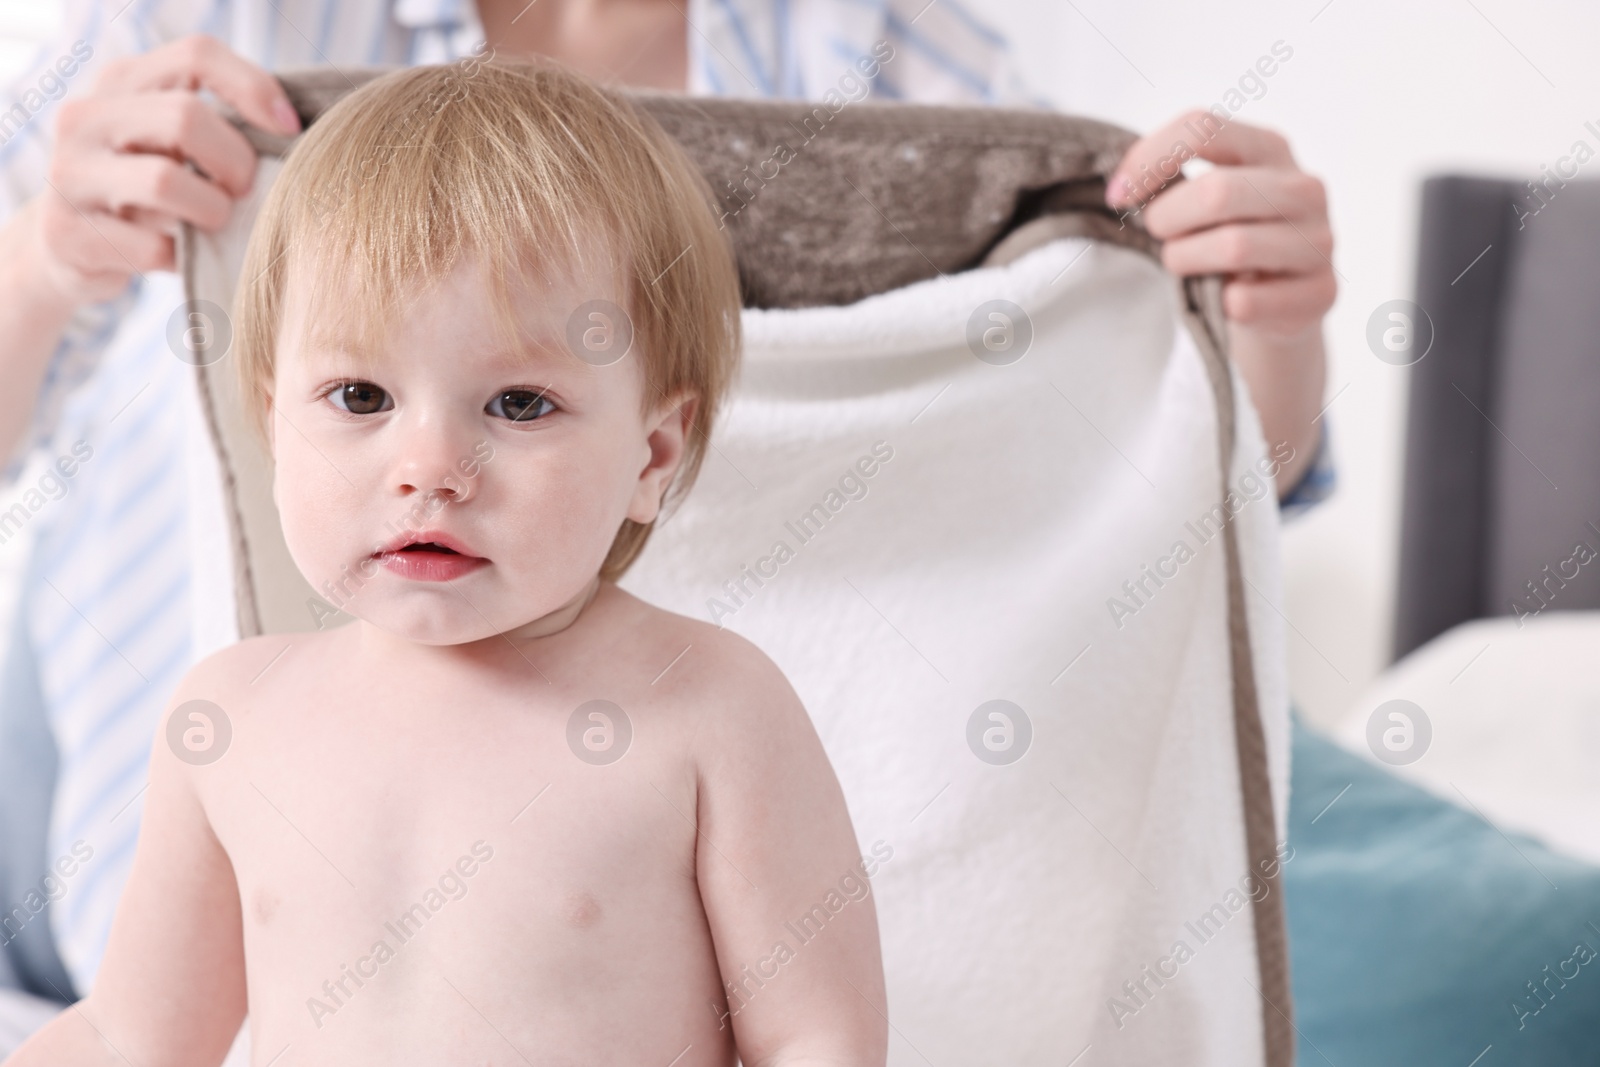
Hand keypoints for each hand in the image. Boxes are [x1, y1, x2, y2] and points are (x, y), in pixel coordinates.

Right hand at [31, 33, 300, 306]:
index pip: (196, 55)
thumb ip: (219, 125)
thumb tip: (295, 133)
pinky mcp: (68, 233)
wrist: (69, 248)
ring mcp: (70, 174)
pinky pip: (151, 246)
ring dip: (211, 210)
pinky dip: (183, 257)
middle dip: (235, 162)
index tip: (289, 130)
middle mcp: (86, 117)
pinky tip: (183, 256)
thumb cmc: (148, 191)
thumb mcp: (174, 144)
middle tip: (244, 190)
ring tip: (214, 221)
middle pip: (184, 118)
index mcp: (122, 83)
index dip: (254, 88)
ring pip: (164, 180)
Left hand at [1106, 111, 1332, 495]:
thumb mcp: (1200, 197)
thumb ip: (1167, 178)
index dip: (1149, 159)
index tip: (1118, 195)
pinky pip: (1247, 300)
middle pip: (1215, 191)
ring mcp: (1319, 240)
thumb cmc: (1225, 237)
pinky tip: (1222, 298)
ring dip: (1187, 260)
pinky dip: (1220, 303)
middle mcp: (1303, 188)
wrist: (1277, 301)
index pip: (1203, 127)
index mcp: (1268, 148)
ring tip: (1185, 264)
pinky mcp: (1320, 292)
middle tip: (1159, 235)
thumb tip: (1121, 189)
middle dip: (1168, 218)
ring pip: (1233, 246)